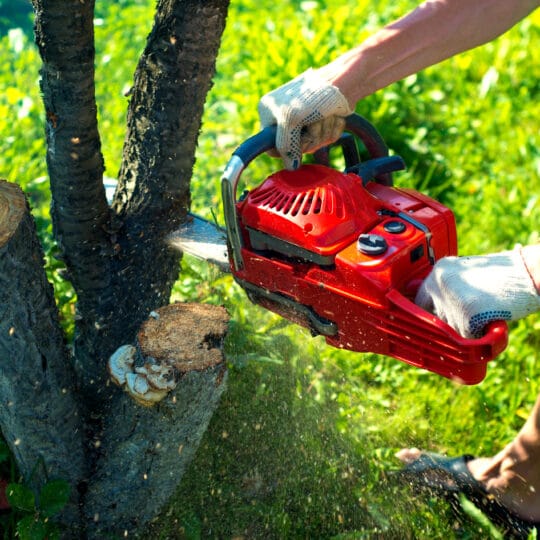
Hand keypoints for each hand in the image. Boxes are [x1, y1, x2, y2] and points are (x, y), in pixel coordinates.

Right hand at [258, 69, 352, 169]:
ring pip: (314, 143)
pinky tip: (334, 116)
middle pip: (297, 147)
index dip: (286, 151)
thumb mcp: (291, 121)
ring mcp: (305, 120)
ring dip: (324, 132)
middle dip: (311, 138)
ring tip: (326, 115)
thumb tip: (290, 167)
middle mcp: (285, 117)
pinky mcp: (322, 121)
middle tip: (315, 122)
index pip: (272, 146)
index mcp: (269, 112)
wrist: (344, 79)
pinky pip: (327, 138)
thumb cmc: (313, 96)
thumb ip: (286, 146)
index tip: (297, 147)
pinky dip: (333, 129)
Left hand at [415, 248, 539, 337]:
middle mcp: (439, 283)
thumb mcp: (466, 276)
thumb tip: (426, 311)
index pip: (419, 301)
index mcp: (438, 272)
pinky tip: (490, 319)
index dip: (428, 315)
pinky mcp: (466, 314)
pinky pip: (466, 337)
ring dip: (465, 330)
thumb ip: (447, 290)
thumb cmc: (502, 277)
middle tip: (467, 321)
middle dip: (448, 324)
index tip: (435, 323)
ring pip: (449, 330)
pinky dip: (479, 334)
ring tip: (484, 314)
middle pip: (432, 318)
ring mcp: (450, 298)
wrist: (529, 273)